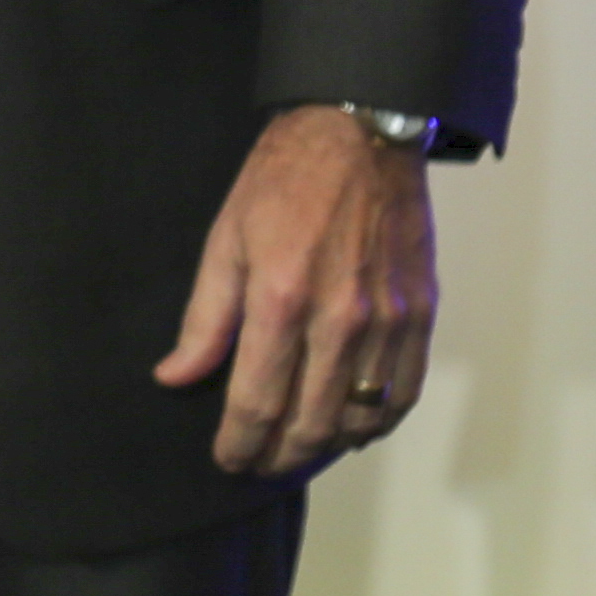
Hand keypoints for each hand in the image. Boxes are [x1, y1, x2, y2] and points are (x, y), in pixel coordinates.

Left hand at [158, 105, 438, 474]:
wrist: (361, 132)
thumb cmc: (285, 180)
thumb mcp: (225, 239)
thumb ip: (204, 319)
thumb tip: (175, 377)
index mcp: (280, 300)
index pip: (256, 403)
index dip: (238, 443)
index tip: (227, 458)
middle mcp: (339, 320)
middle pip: (309, 424)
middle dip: (278, 456)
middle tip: (259, 463)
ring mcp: (387, 320)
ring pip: (358, 417)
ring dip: (326, 446)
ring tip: (299, 449)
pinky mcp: (421, 313)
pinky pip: (403, 392)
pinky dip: (378, 422)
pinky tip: (353, 427)